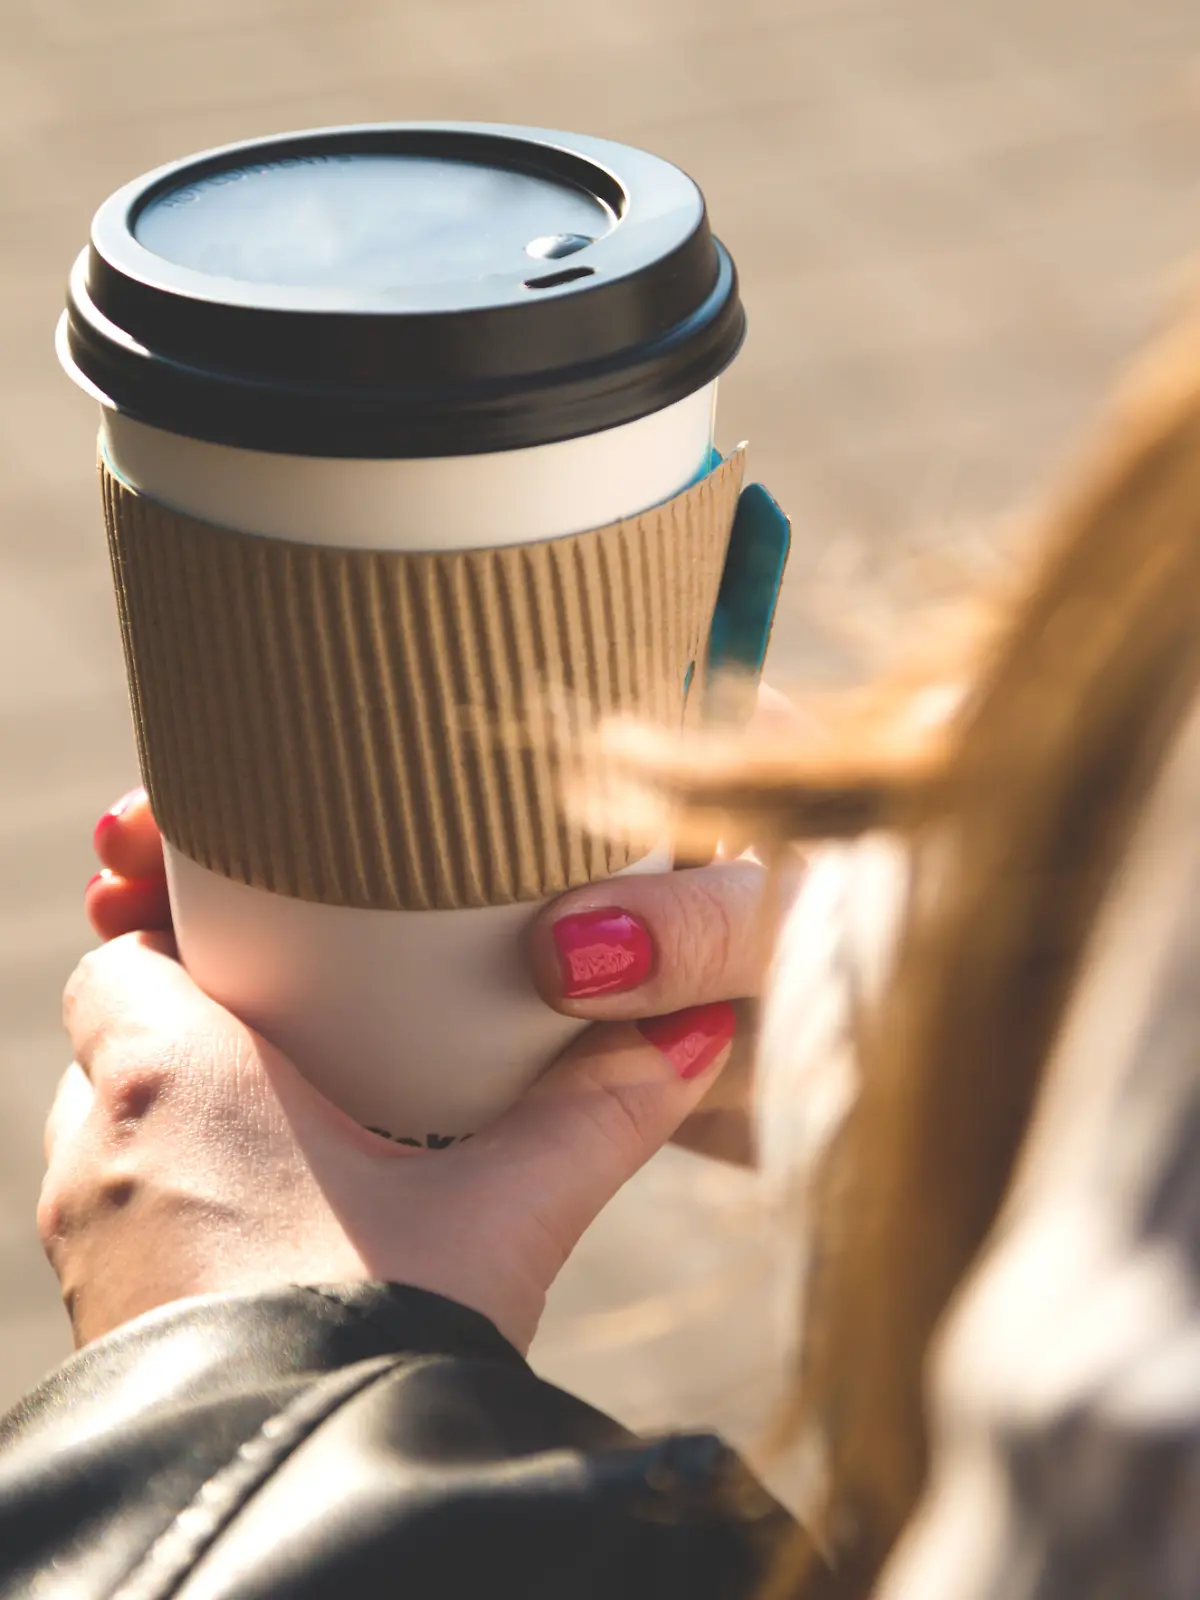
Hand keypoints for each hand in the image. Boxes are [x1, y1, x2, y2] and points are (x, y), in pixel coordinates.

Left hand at [55, 690, 799, 1347]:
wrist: (294, 1506)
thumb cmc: (375, 1336)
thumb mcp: (506, 1209)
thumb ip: (599, 1107)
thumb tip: (692, 1032)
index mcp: (172, 1079)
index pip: (121, 958)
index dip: (183, 941)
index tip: (265, 953)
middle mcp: (103, 1153)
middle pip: (122, 1044)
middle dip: (201, 1032)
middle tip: (304, 1034)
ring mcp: (94, 1246)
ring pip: (118, 1138)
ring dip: (187, 1122)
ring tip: (295, 1128)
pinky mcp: (108, 1322)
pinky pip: (126, 1222)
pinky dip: (182, 1203)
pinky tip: (278, 1227)